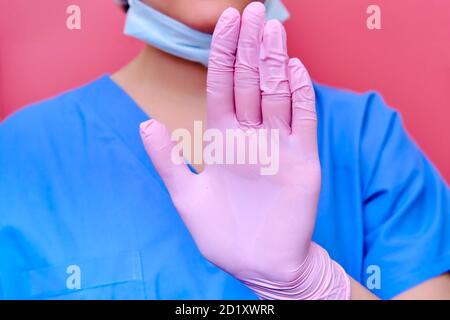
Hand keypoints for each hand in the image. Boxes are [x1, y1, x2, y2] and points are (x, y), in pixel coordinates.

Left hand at [140, 2, 349, 299]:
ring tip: (273, 29)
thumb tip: (145, 122)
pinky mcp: (303, 161)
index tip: (226, 21)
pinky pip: (303, 121)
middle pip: (249, 82)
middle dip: (250, 47)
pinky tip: (296, 70)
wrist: (258, 264)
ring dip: (275, 62)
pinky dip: (302, 97)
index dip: (223, 54)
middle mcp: (251, 135)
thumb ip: (167, 159)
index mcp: (223, 138)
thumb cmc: (222, 234)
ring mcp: (279, 146)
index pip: (222, 85)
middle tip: (254, 11)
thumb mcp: (186, 196)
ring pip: (277, 94)